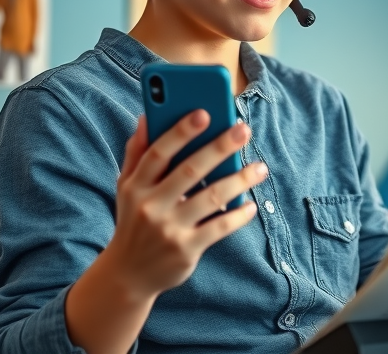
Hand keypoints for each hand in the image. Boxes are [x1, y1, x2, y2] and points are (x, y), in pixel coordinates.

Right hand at [102, 111, 267, 300]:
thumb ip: (137, 152)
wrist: (128, 274)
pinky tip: (252, 204)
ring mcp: (169, 229)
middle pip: (189, 171)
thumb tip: (147, 115)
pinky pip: (219, 228)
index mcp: (135, 186)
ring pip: (211, 198)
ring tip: (260, 167)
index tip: (204, 113)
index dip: (180, 132)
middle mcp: (150, 206)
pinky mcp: (186, 250)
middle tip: (243, 130)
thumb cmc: (134, 220)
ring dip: (239, 180)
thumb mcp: (126, 187)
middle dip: (218, 148)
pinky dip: (238, 216)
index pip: (159, 153)